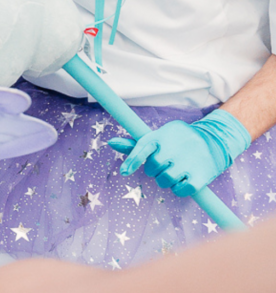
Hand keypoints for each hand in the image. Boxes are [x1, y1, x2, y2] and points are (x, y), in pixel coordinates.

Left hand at [109, 109, 250, 197]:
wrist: (214, 140)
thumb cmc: (177, 142)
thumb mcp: (159, 138)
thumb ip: (136, 145)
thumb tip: (110, 142)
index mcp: (162, 135)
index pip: (143, 148)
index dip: (132, 160)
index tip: (124, 172)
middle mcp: (175, 147)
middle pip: (152, 169)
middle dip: (155, 171)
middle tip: (165, 165)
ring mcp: (189, 161)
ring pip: (164, 181)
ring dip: (165, 181)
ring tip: (175, 171)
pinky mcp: (201, 175)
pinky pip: (180, 190)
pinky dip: (179, 189)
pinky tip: (184, 180)